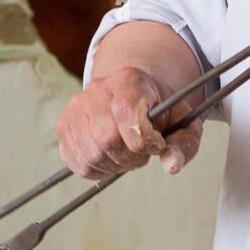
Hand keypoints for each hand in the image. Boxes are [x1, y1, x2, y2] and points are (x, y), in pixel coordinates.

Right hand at [56, 66, 203, 179]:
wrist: (133, 97)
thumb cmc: (160, 111)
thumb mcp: (182, 121)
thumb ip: (185, 142)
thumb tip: (171, 165)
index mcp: (130, 80)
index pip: (126, 111)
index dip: (143, 139)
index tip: (157, 144)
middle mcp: (96, 90)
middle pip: (107, 138)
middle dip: (132, 156)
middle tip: (143, 153)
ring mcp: (75, 108)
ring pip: (92, 154)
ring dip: (116, 165)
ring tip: (128, 154)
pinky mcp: (64, 127)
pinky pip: (78, 163)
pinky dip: (99, 169)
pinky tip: (112, 158)